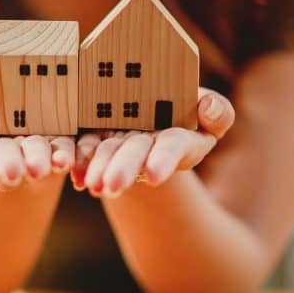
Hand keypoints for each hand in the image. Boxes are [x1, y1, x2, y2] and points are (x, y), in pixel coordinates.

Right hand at [0, 91, 74, 190]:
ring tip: (40, 169)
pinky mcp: (57, 142)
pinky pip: (62, 150)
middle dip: (8, 165)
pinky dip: (64, 156)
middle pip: (5, 159)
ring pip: (36, 156)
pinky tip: (65, 161)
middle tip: (12, 173)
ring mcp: (31, 150)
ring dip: (38, 162)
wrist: (5, 113)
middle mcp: (2, 154)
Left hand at [71, 88, 234, 197]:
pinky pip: (88, 149)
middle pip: (136, 154)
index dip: (163, 161)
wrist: (152, 106)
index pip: (172, 148)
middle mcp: (150, 144)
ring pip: (110, 155)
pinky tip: (75, 175)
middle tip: (110, 186)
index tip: (153, 175)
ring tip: (90, 185)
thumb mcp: (208, 109)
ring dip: (99, 170)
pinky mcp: (100, 138)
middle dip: (124, 169)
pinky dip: (81, 162)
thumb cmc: (189, 106)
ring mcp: (124, 143)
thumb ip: (218, 111)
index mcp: (177, 138)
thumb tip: (208, 109)